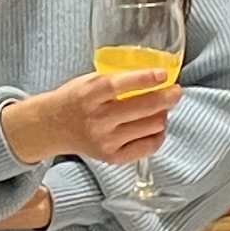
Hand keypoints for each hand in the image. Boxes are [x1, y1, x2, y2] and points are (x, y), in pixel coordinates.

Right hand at [0, 66, 181, 169]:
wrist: (53, 127)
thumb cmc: (76, 99)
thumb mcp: (89, 81)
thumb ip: (117, 80)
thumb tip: (156, 77)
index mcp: (90, 95)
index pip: (120, 85)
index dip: (145, 79)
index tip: (164, 74)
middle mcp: (98, 120)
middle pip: (143, 108)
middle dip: (167, 97)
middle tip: (176, 91)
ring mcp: (106, 141)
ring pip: (151, 127)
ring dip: (163, 114)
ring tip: (162, 108)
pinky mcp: (113, 157)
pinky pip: (149, 146)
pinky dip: (158, 134)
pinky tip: (156, 126)